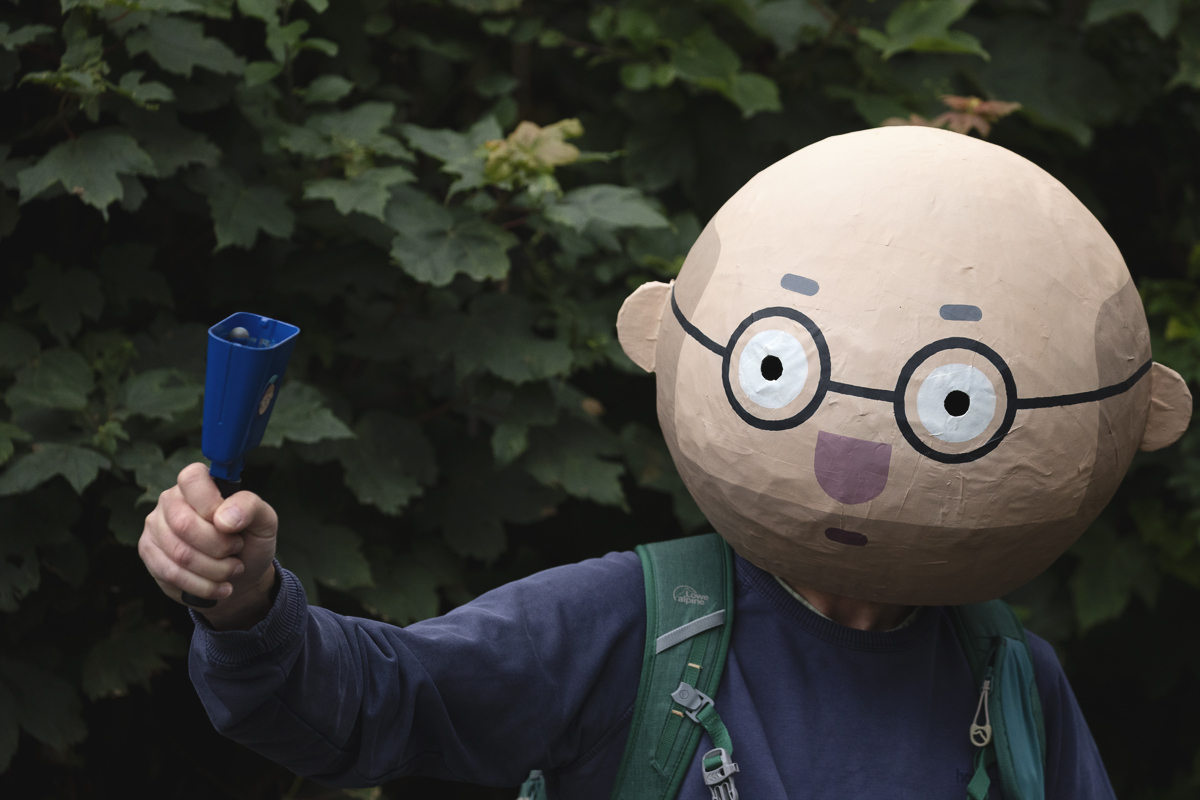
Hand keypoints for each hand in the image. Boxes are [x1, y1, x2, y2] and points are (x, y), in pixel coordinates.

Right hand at [139, 462, 278, 629]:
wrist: (240, 576)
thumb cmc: (250, 541)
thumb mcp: (264, 521)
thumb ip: (250, 507)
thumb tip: (224, 518)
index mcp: (199, 483)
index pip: (192, 479)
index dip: (212, 505)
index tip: (232, 526)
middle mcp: (171, 499)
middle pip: (184, 524)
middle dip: (219, 546)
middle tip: (237, 552)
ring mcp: (156, 526)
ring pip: (179, 553)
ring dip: (215, 570)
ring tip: (233, 570)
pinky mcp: (149, 552)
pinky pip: (171, 573)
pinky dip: (203, 585)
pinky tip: (220, 587)